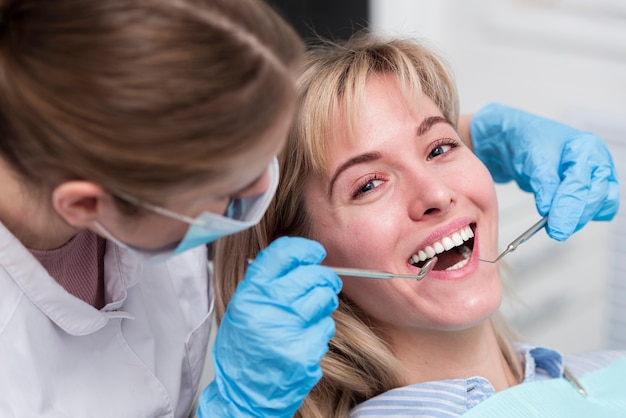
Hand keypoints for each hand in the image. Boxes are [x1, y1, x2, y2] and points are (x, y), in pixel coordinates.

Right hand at [197, 236, 341, 417]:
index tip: (314, 253)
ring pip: (325, 299)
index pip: (284, 254)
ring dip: (324, 303)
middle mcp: (269, 309)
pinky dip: (321, 330)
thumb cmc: (244, 347)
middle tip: (325, 283)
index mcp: (251, 293)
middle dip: (324, 278)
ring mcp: (288, 331)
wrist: (243, 391)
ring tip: (311, 313)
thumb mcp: (243, 307)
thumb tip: (301, 257)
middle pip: (313, 276)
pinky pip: (326, 328)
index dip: (305, 249)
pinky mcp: (305, 352)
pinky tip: (305, 338)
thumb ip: (267, 281)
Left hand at [471, 102, 618, 240]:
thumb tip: (548, 210)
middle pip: (597, 197)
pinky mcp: (592, 189)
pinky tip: (565, 217)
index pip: (580, 184)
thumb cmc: (529, 143)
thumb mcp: (533, 160)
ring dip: (581, 218)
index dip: (568, 208)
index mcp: (586, 148)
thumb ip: (544, 185)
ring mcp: (597, 176)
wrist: (522, 141)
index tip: (556, 228)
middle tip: (556, 230)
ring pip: (602, 206)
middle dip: (576, 216)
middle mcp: (597, 162)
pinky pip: (597, 210)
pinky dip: (583, 217)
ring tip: (557, 223)